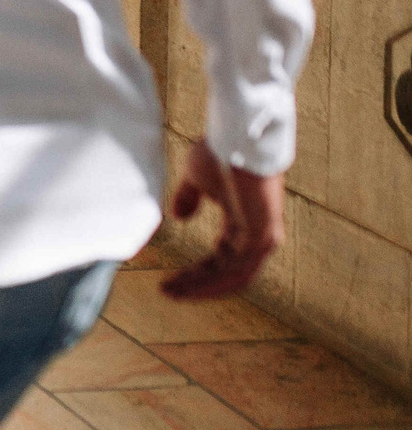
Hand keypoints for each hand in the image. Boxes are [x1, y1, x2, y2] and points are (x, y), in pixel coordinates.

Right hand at [160, 142, 283, 300]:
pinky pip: (238, 270)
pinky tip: (189, 282)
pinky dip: (213, 280)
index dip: (195, 272)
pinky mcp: (262, 236)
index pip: (220, 258)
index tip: (167, 280)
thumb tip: (177, 217)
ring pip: (232, 276)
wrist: (236, 138)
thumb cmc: (219, 152)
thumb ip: (189, 198)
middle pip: (226, 273)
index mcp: (244, 223)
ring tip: (172, 291)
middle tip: (166, 292)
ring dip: (201, 287)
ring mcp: (262, 238)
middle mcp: (256, 237)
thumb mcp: (196, 177)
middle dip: (195, 284)